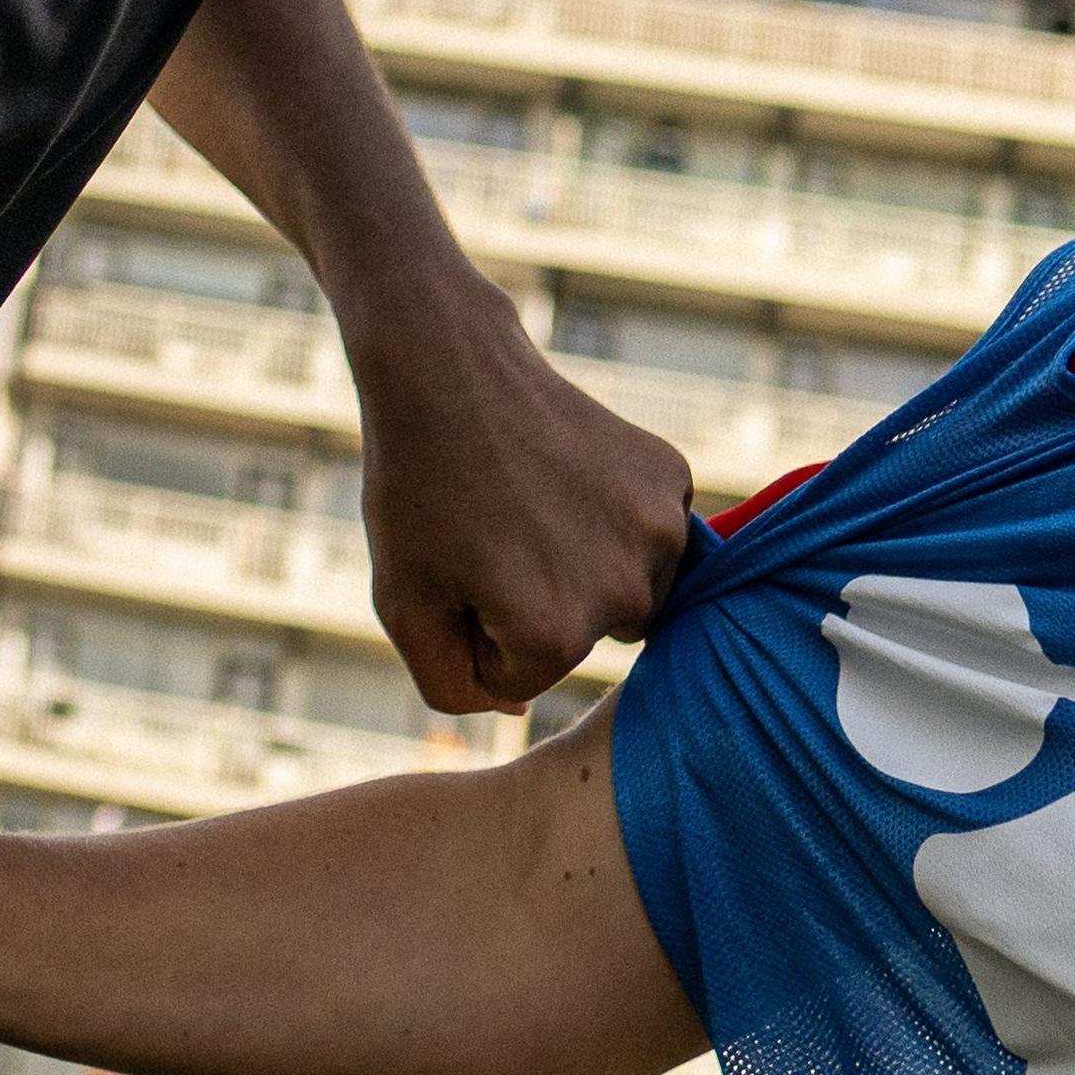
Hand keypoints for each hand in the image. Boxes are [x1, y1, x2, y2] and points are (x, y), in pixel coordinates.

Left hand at [354, 291, 693, 713]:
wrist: (446, 367)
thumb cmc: (416, 490)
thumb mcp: (403, 605)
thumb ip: (454, 686)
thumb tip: (519, 706)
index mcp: (554, 634)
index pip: (521, 677)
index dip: (476, 629)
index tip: (456, 569)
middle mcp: (626, 593)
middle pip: (580, 639)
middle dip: (534, 604)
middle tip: (492, 533)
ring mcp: (660, 530)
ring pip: (623, 592)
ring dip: (583, 568)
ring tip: (529, 509)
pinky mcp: (672, 478)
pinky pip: (648, 536)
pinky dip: (613, 521)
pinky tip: (564, 480)